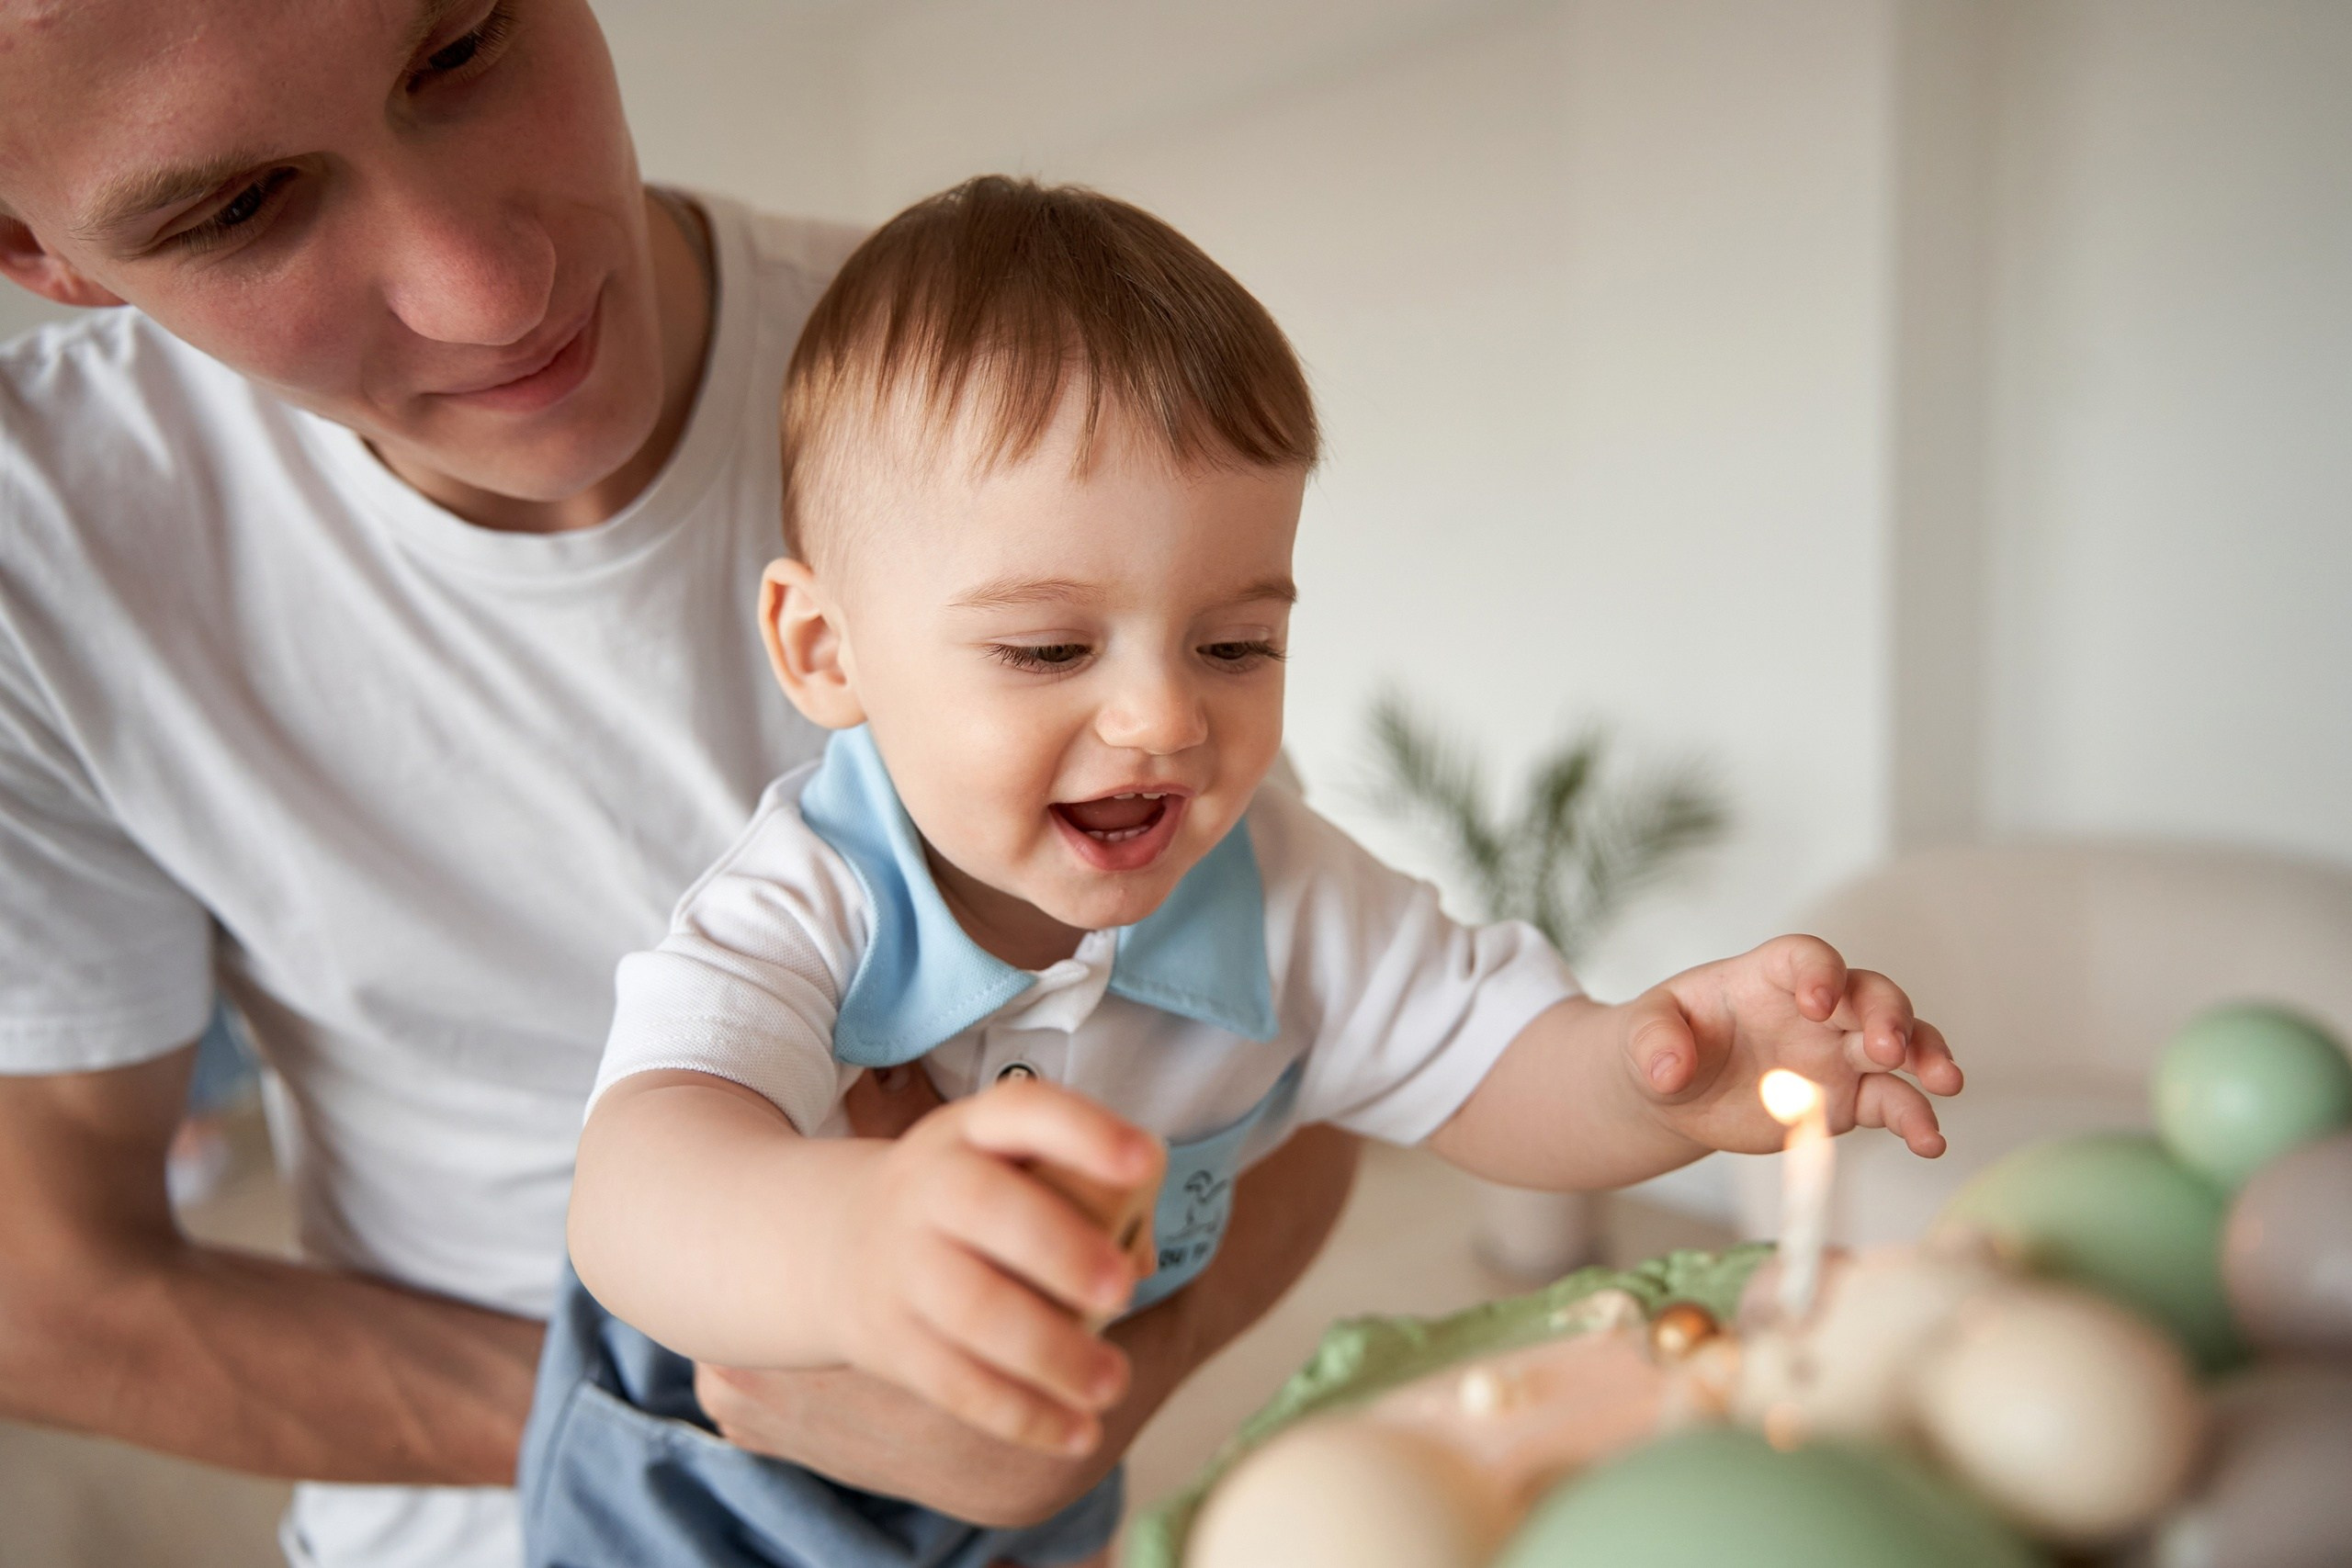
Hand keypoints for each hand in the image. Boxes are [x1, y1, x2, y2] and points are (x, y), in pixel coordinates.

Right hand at [825, 1076, 1164, 1455]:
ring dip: (1050, 1351)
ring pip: (971, 1309)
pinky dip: (1021, 1414)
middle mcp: (927, 1187)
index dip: (1083, 1132)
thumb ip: (1083, 1195)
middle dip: (1059, 1247)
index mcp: (970, 1132)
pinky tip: (1079, 1433)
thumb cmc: (967, 1205)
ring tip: (1113, 1382)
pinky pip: (955, 1383)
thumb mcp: (1005, 1168)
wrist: (829, 1244)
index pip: (1023, 1111)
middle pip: (984, 1207)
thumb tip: (1140, 1257)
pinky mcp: (891, 1341)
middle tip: (1123, 1288)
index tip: (1147, 1161)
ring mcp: (901, 1266)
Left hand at [1625, 934, 1961, 1157]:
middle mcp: (1816, 1010)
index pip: (1807, 957)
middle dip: (1888, 1015)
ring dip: (1925, 1057)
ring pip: (1899, 1044)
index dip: (1820, 972)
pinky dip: (1914, 1119)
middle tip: (1889, 1048)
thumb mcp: (1642, 1035)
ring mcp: (1837, 1053)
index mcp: (1768, 976)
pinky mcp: (1847, 1099)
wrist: (1676, 1091)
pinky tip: (1930, 1142)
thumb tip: (1670, 1069)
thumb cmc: (1661, 1043)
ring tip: (1943, 1084)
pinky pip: (1891, 1103)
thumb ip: (1654, 1042)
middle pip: (1869, 995)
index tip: (1817, 1002)